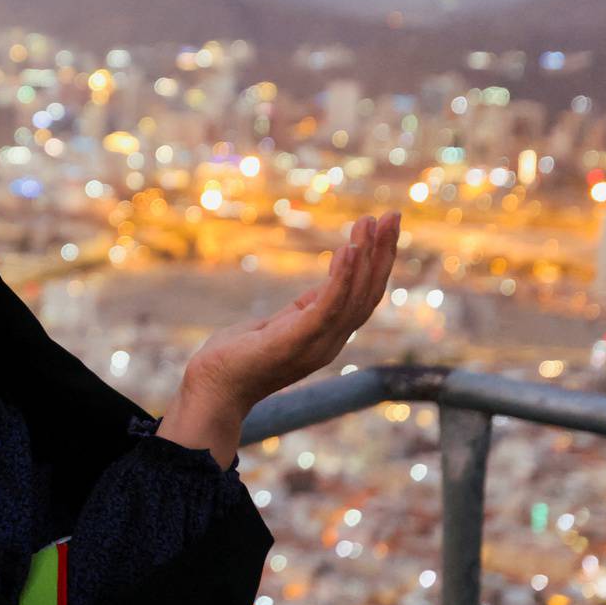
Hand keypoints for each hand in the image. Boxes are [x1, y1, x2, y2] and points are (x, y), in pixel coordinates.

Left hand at [183, 212, 401, 416]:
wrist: (213, 389)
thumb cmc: (239, 357)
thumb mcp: (279, 325)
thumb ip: (305, 309)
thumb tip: (324, 288)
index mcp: (328, 336)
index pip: (364, 296)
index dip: (377, 263)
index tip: (382, 228)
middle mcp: (330, 341)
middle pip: (369, 293)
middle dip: (382, 253)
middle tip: (392, 215)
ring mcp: (317, 344)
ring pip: (354, 296)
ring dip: (366, 257)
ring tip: (368, 224)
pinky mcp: (297, 341)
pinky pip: (328, 306)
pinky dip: (342, 278)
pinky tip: (346, 250)